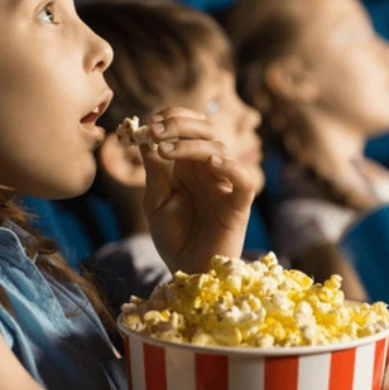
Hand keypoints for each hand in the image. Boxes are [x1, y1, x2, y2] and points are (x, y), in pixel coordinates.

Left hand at [140, 107, 255, 273]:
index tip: (147, 125)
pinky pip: (244, 180)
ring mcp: (226, 185)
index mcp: (189, 164)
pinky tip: (210, 163)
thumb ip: (154, 169)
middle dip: (179, 124)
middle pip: (206, 129)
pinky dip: (230, 167)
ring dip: (191, 144)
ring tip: (166, 150)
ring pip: (219, 149)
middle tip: (154, 131)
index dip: (171, 118)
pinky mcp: (239, 205)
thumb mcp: (156, 200)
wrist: (187, 272)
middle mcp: (210, 169)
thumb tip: (144, 136)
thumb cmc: (173, 237)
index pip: (189, 125)